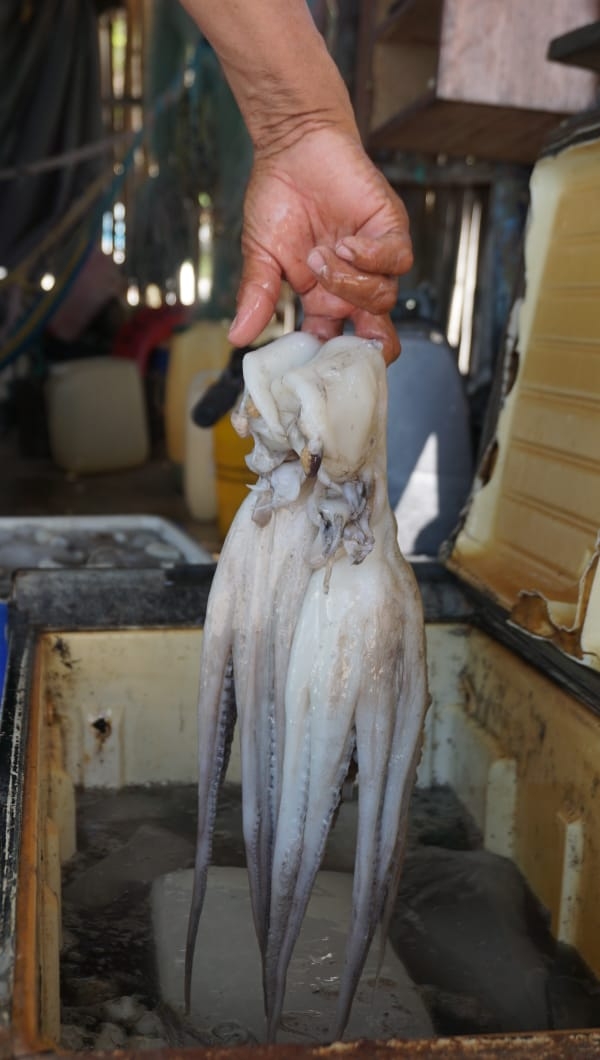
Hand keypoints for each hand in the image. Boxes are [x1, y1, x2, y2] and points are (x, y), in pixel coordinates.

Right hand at [227, 126, 412, 363]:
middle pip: (377, 335)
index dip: (330, 361)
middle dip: (368, 347)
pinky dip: (370, 257)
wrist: (294, 148)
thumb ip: (256, 296)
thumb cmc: (278, 200)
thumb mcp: (261, 255)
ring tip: (320, 255)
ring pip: (382, 298)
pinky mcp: (390, 232)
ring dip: (348, 283)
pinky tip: (345, 242)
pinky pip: (397, 261)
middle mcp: (353, 289)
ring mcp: (374, 263)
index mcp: (323, 302)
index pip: (336, 346)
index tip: (311, 362)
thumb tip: (236, 336)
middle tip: (347, 342)